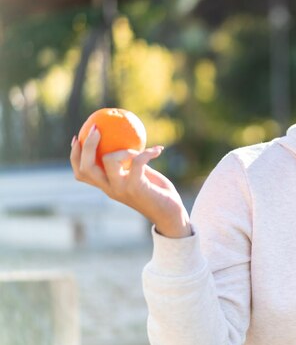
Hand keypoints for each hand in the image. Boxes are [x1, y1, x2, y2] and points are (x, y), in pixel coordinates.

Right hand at [70, 127, 191, 237]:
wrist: (171, 215)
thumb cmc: (158, 193)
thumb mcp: (141, 175)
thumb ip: (131, 162)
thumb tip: (127, 138)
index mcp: (107, 186)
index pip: (81, 173)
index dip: (75, 155)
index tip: (77, 137)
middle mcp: (110, 189)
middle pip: (85, 168)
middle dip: (87, 146)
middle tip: (95, 129)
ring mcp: (121, 189)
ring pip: (108, 161)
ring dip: (123, 149)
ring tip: (136, 148)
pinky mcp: (136, 187)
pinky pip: (137, 161)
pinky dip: (147, 153)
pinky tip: (158, 150)